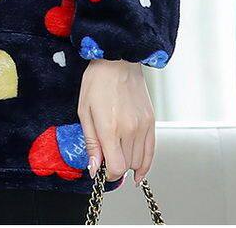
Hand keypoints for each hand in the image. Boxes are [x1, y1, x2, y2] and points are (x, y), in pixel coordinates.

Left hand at [78, 58, 154, 185]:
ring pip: (139, 161)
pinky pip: (151, 151)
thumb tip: (94, 168)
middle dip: (116, 168)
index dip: (108, 175)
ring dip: (128, 164)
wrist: (118, 60)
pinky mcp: (151, 121)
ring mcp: (143, 126)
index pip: (116, 168)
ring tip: (118, 155)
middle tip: (107, 159)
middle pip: (127, 166)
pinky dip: (146, 165)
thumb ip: (91, 143)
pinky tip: (139, 172)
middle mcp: (129, 130)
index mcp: (110, 128)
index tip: (102, 171)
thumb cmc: (97, 81)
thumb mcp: (84, 111)